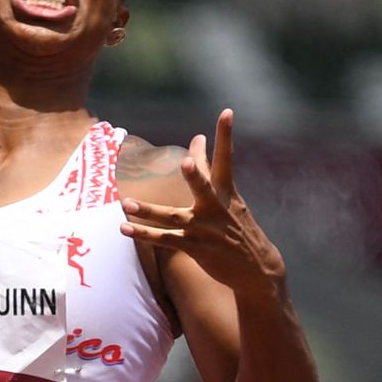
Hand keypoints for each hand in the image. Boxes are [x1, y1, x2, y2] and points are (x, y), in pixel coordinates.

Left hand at [119, 109, 284, 296]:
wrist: (256, 269)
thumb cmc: (237, 226)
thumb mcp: (229, 196)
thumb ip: (209, 167)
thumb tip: (197, 137)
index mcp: (227, 192)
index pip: (226, 159)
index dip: (226, 135)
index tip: (227, 112)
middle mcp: (215, 209)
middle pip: (203, 188)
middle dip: (194, 176)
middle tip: (185, 163)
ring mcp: (204, 229)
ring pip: (172, 218)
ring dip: (148, 212)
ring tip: (127, 203)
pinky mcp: (196, 248)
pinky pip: (165, 240)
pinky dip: (144, 234)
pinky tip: (125, 228)